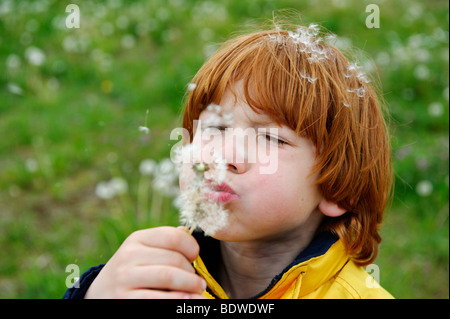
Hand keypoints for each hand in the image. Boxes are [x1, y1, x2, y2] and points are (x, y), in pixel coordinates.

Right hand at [84, 226, 205, 298]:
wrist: (99, 295)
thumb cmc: (130, 272)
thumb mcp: (142, 251)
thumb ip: (164, 242)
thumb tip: (186, 231)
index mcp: (137, 239)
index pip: (173, 237)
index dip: (191, 247)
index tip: (195, 257)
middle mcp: (129, 256)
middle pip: (174, 259)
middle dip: (191, 272)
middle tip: (197, 282)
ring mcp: (125, 278)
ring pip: (169, 277)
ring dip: (190, 285)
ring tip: (197, 291)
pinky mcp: (125, 299)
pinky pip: (159, 298)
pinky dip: (178, 299)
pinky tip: (186, 300)